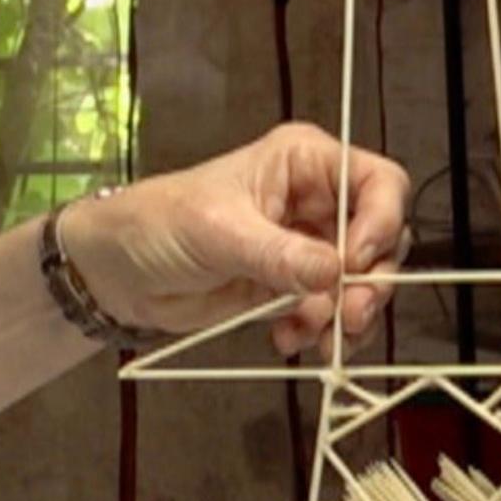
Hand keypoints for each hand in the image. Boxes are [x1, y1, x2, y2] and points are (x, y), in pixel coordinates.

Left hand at [68, 124, 411, 355]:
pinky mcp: (293, 287)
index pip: (378, 183)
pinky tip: (286, 338)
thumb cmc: (158, 224)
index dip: (381, 222)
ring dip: (346, 315)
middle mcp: (315, 201)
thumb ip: (279, 254)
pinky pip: (331, 312)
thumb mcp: (218, 232)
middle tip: (348, 315)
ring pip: (362, 282)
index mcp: (304, 163)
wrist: (118, 271)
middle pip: (380, 238)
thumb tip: (334, 272)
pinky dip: (319, 331)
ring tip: (315, 335)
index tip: (357, 262)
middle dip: (370, 281)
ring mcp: (306, 246)